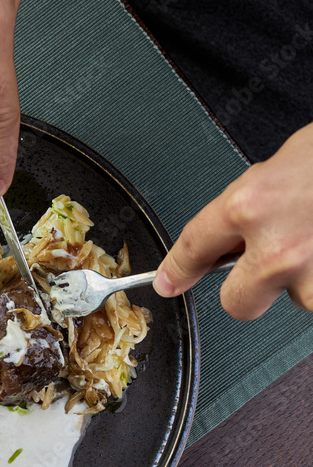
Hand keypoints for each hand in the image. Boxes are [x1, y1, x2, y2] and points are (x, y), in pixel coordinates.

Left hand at [153, 121, 312, 318]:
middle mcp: (277, 246)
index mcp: (251, 204)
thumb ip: (252, 202)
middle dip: (251, 289)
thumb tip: (228, 235)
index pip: (195, 245)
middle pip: (238, 304)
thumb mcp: (287, 162)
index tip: (169, 283)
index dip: (178, 269)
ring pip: (296, 300)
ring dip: (308, 279)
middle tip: (274, 262)